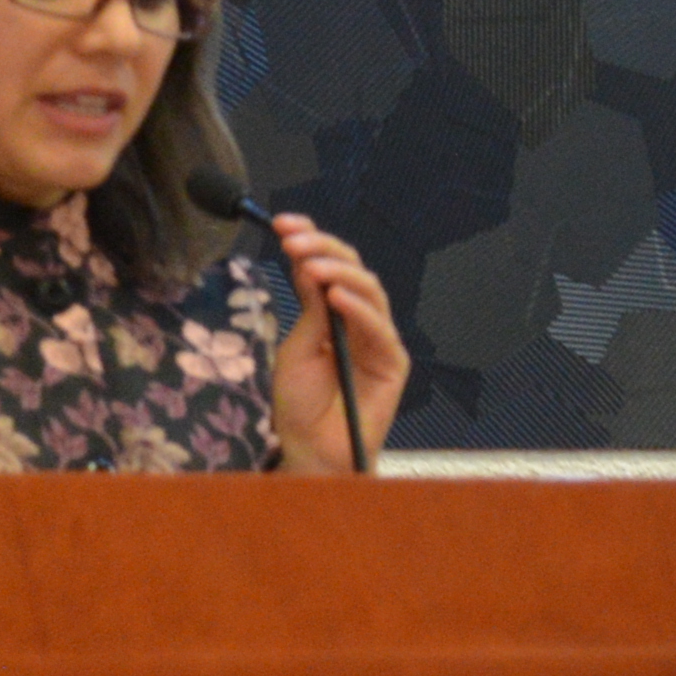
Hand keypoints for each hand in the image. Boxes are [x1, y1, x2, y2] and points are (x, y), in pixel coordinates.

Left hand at [265, 210, 407, 470]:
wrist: (309, 451)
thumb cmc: (301, 405)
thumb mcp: (296, 345)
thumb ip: (308, 308)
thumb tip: (307, 262)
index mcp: (335, 314)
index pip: (330, 267)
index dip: (312, 241)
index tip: (282, 223)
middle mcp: (361, 322)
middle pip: (353, 270)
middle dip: (323, 249)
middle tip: (294, 239)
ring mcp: (379, 341)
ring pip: (370, 291)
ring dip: (340, 272)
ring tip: (313, 265)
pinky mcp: (392, 364)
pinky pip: (379, 329)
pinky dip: (358, 309)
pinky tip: (336, 297)